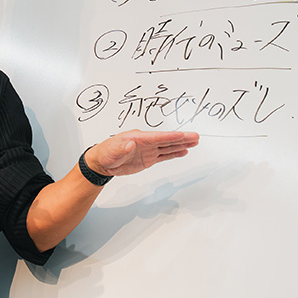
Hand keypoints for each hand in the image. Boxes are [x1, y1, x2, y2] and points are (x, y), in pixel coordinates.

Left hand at [83, 129, 199, 177]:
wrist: (102, 162)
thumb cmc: (105, 153)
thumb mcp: (112, 151)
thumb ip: (122, 148)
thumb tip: (130, 144)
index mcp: (138, 138)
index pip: (158, 137)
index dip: (171, 136)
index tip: (183, 135)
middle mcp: (146, 142)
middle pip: (167, 140)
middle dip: (182, 138)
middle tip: (196, 137)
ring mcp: (148, 150)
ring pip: (168, 147)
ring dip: (181, 145)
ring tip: (194, 143)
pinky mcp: (148, 159)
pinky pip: (164, 155)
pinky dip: (174, 153)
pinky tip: (183, 151)